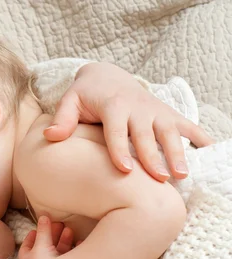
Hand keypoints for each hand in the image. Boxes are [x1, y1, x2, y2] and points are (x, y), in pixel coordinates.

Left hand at [18, 216, 77, 258]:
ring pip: (58, 251)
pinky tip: (80, 241)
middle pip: (45, 246)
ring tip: (69, 229)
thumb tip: (43, 216)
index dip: (33, 234)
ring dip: (64, 239)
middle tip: (59, 223)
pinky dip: (74, 249)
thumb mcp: (41, 245)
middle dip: (52, 234)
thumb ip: (43, 231)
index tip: (39, 226)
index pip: (27, 245)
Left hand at [43, 62, 213, 181]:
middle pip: (146, 135)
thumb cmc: (85, 95)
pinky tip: (211, 153)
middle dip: (153, 156)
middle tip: (159, 179)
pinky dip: (200, 138)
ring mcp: (155, 110)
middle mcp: (138, 108)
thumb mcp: (70, 101)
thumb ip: (63, 119)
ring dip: (177, 152)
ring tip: (181, 175)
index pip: (116, 130)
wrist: (107, 76)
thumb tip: (50, 136)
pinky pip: (188, 125)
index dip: (119, 149)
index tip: (123, 169)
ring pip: (169, 132)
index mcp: (113, 106)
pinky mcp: (167, 113)